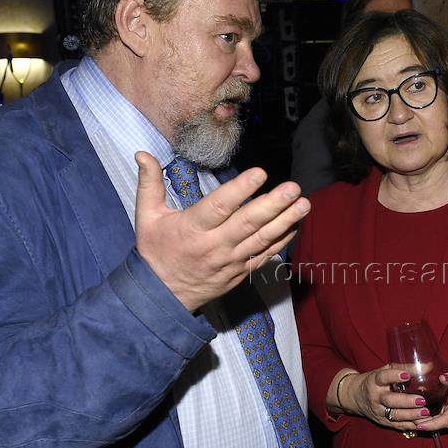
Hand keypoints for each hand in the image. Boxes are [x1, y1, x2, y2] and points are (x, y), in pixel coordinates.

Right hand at [133, 151, 309, 312]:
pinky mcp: (241, 271)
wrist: (163, 295)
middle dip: (273, 205)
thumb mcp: (146, 217)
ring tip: (304, 204)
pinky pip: (265, 255)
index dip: (239, 190)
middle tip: (293, 188)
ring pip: (261, 239)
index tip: (259, 173)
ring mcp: (231, 260)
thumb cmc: (156, 251)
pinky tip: (297, 224)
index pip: (218, 207)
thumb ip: (149, 184)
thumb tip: (143, 153)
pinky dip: (282, 240)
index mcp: (191, 229)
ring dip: (285, 221)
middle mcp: (214, 246)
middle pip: (247, 223)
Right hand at [345, 366, 431, 431]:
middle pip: (390, 400)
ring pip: (395, 415)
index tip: (406, 376)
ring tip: (426, 412)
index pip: (383, 378)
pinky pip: (398, 426)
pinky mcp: (384, 422)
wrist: (355, 397)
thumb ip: (404, 368)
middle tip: (421, 400)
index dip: (394, 376)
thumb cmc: (374, 381)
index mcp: (374, 381)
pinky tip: (423, 423)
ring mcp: (379, 411)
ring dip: (411, 415)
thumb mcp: (384, 370)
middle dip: (406, 401)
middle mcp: (376, 397)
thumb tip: (428, 366)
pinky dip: (411, 426)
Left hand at [415, 367, 447, 431]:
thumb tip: (441, 378)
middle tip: (406, 419)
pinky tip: (420, 412)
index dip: (431, 424)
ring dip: (426, 422)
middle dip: (424, 424)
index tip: (418, 424)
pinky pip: (443, 419)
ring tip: (409, 416)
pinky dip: (432, 418)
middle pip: (439, 425)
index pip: (445, 420)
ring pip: (440, 423)